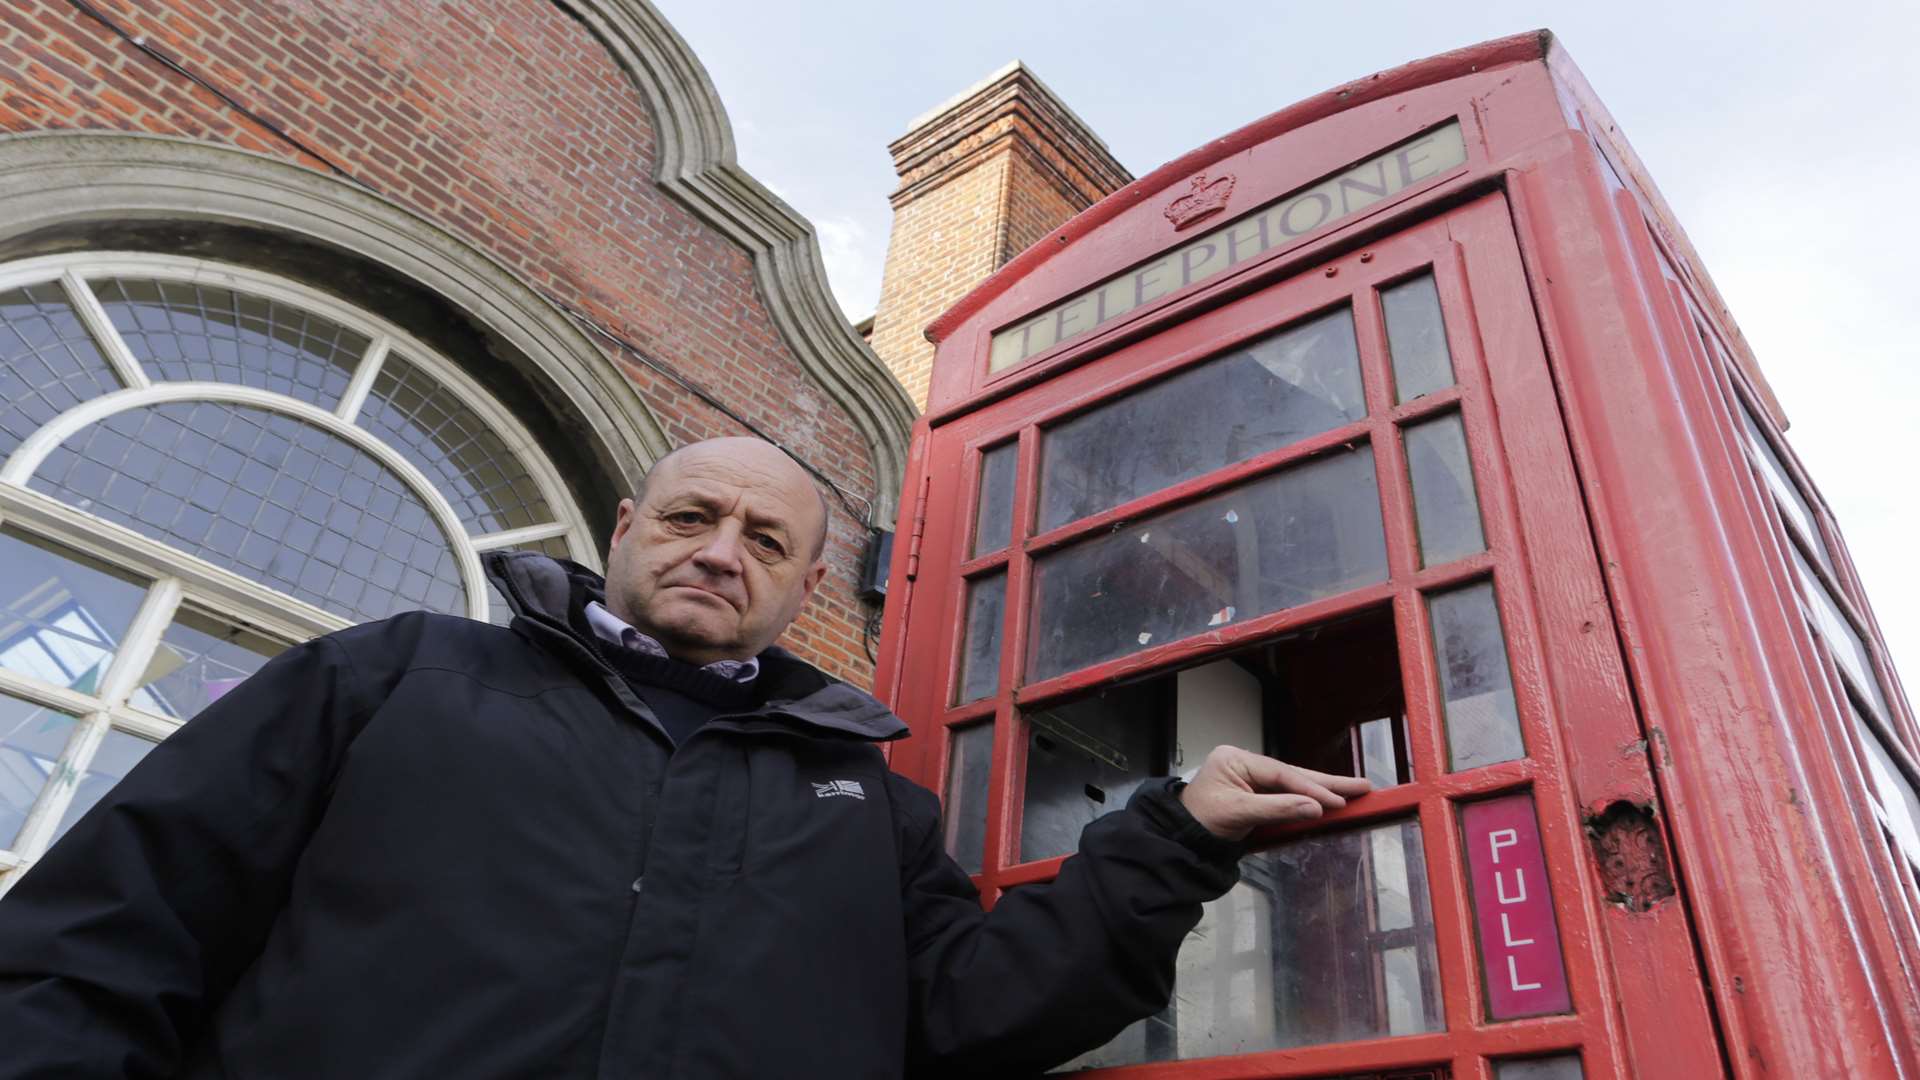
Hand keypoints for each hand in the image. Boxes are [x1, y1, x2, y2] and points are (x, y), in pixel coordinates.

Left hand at [1179, 745, 1373, 839]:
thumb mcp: (1238, 814)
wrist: (1180, 838)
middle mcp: (1245, 763)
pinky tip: (1330, 798)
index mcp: (1236, 759)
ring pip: (1293, 783)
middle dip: (1327, 782)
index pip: (1282, 773)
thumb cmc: (1201, 822)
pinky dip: (1308, 798)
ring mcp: (1250, 777)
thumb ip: (1278, 809)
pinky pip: (1286, 794)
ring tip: (1354, 791)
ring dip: (1322, 789)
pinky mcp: (1255, 793)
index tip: (1336, 801)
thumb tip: (1315, 807)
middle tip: (1362, 786)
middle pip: (1293, 773)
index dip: (1311, 788)